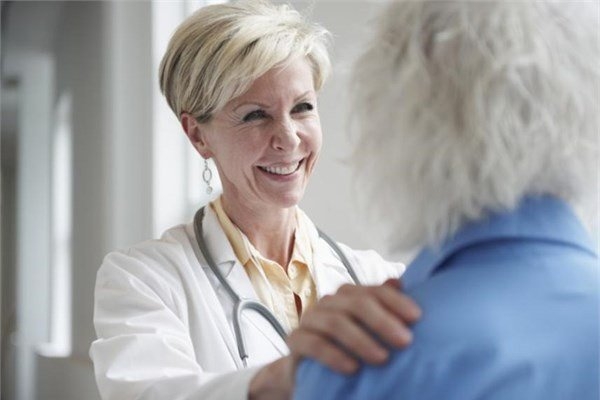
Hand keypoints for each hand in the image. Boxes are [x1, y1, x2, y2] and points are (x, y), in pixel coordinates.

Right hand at [286, 278, 420, 373]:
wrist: (311, 369)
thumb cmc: (347, 347)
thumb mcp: (368, 328)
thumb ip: (383, 306)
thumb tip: (399, 282)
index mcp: (348, 295)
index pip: (373, 290)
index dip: (396, 301)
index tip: (417, 317)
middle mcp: (328, 302)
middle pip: (355, 303)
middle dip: (382, 321)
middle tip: (405, 341)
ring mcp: (309, 319)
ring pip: (335, 322)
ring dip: (361, 340)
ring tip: (383, 358)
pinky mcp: (295, 340)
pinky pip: (313, 344)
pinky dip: (334, 356)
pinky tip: (352, 369)